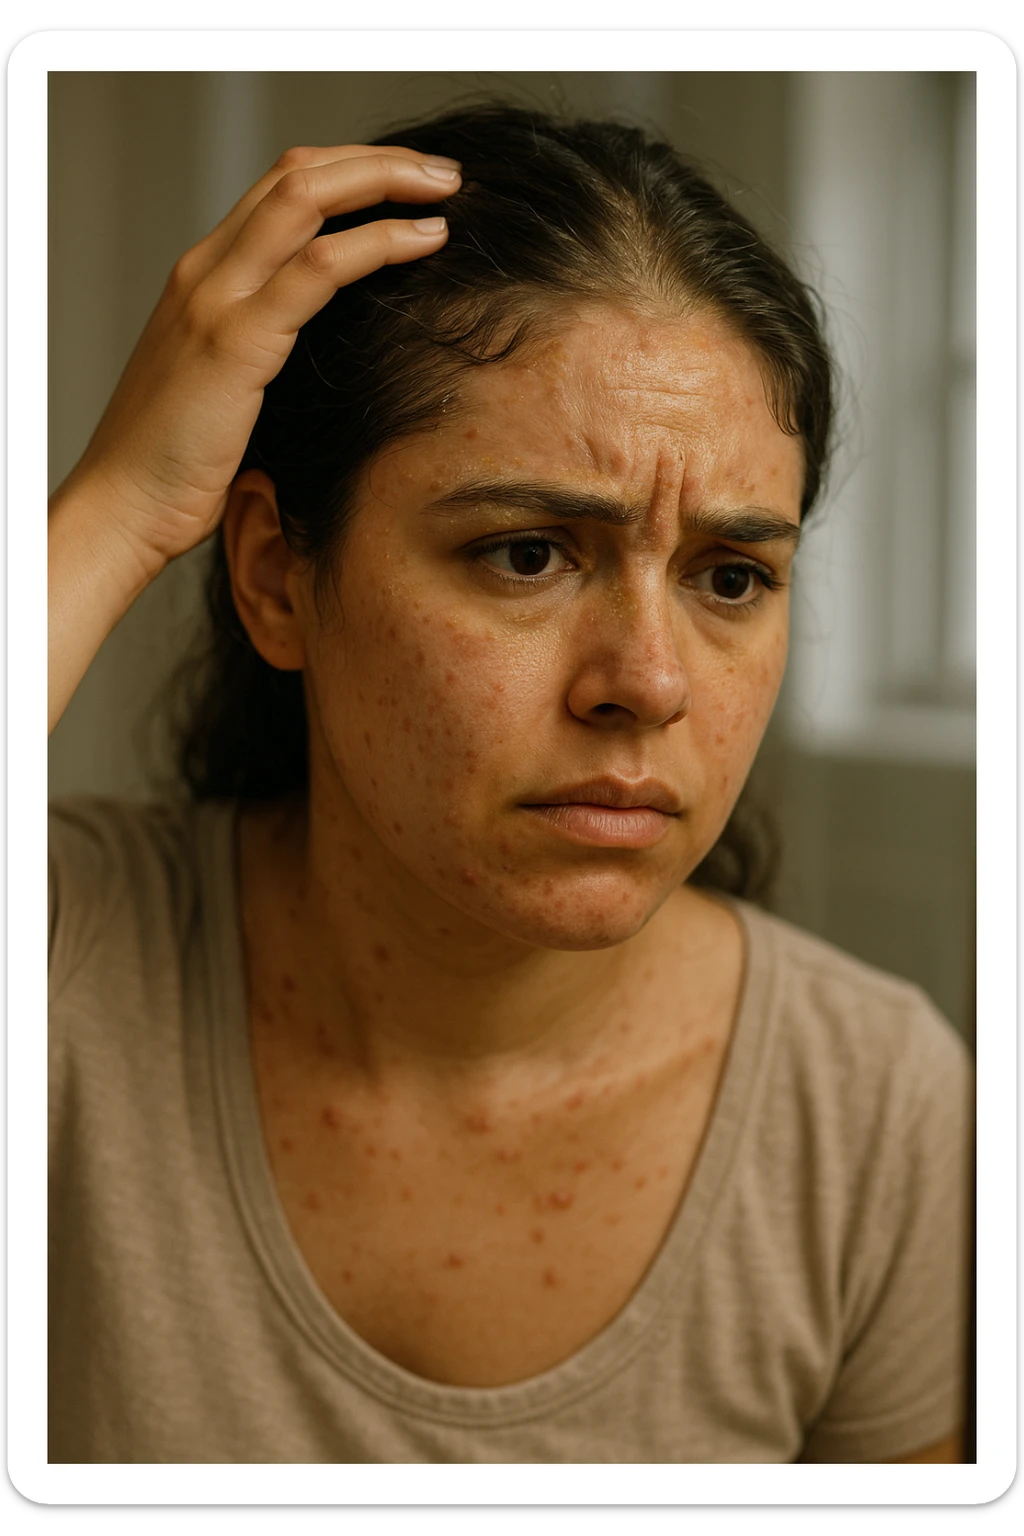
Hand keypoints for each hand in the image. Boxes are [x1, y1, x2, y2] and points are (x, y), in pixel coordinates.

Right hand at [60, 144, 460, 578]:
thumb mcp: (225, 388)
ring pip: (308, 198)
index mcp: (204, 276)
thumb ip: (264, 351)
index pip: (279, 187)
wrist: (124, 507)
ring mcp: (217, 298)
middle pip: (297, 173)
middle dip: (379, 161)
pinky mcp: (237, 340)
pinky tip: (426, 242)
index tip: (410, 186)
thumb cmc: (177, 465)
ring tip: (448, 191)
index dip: (349, 172)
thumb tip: (331, 353)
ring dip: (387, 183)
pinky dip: (380, 242)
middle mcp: (206, 270)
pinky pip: (319, 267)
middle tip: (444, 173)